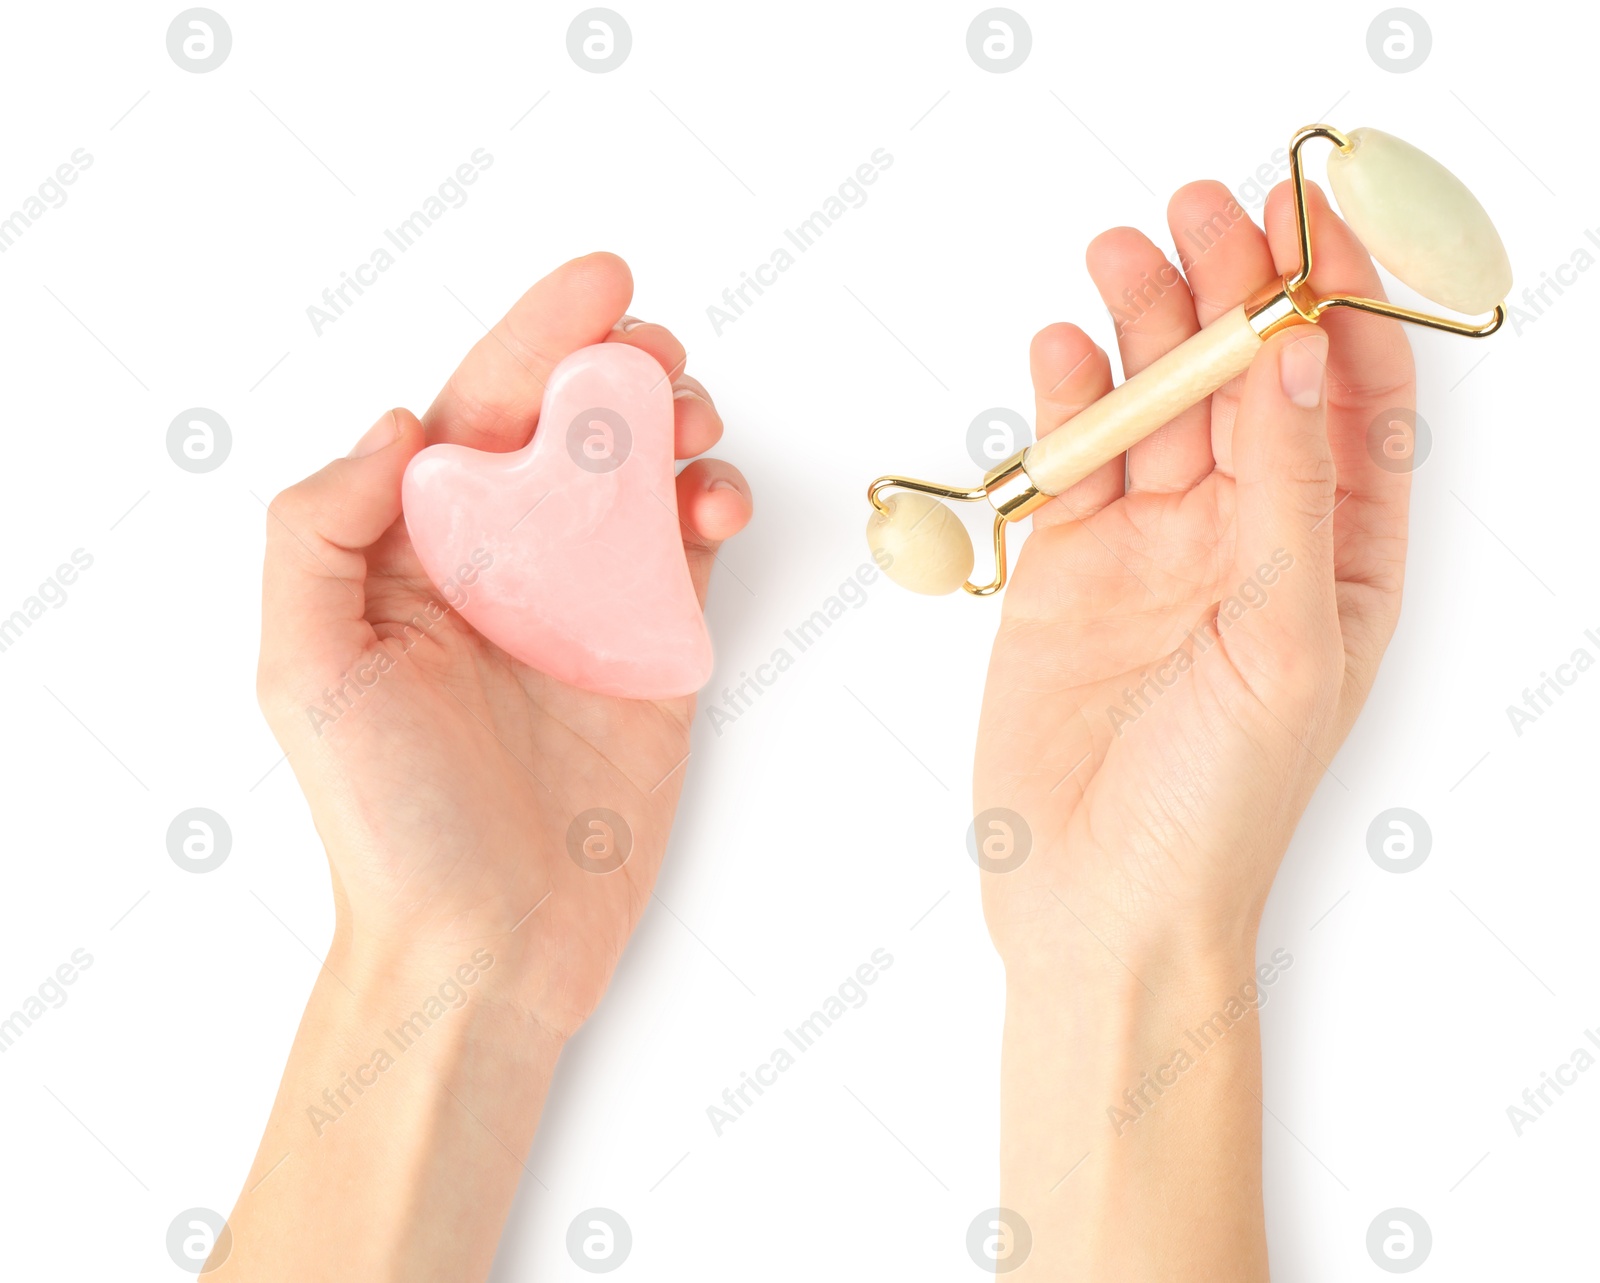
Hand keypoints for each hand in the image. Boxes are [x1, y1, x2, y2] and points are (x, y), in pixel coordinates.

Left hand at [255, 252, 751, 1037]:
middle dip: (617, 366)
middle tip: (659, 359)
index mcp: (415, 550)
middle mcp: (502, 561)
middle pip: (569, 424)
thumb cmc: (388, 823)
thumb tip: (399, 426)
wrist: (486, 946)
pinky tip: (715, 507)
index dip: (536, 334)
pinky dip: (713, 508)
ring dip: (677, 425)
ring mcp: (584, 602)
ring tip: (696, 425)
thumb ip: (319, 531)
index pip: (479, 410)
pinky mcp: (654, 649)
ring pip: (640, 473)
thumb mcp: (305, 672)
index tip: (600, 284)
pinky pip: (689, 550)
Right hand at [975, 181, 1414, 966]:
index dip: (1340, 305)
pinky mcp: (1067, 567)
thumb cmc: (1215, 808)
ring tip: (1121, 257)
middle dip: (1229, 294)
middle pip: (1244, 385)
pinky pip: (1072, 460)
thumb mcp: (1285, 644)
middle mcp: (1248, 543)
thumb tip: (1296, 361)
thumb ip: (1288, 497)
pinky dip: (1063, 401)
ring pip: (1154, 408)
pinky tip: (1059, 350)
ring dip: (1140, 329)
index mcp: (1337, 563)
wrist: (1095, 901)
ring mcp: (1153, 550)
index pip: (1354, 406)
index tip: (1314, 221)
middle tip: (1201, 213)